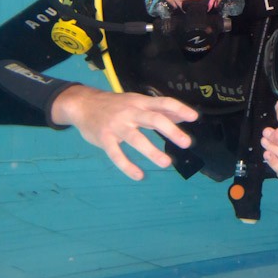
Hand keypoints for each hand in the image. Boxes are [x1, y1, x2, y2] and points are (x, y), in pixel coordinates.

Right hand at [51, 85, 198, 180]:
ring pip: (136, 139)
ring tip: (166, 163)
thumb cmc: (116, 105)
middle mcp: (130, 112)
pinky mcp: (104, 139)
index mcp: (141, 102)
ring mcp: (116, 126)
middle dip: (171, 131)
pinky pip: (117, 154)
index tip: (195, 117)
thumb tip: (183, 116)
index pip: (163, 103)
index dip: (179, 109)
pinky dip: (128, 166)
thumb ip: (159, 110)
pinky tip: (140, 175)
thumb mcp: (137, 102)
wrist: (83, 104)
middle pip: (153, 119)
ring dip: (152, 151)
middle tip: (186, 143)